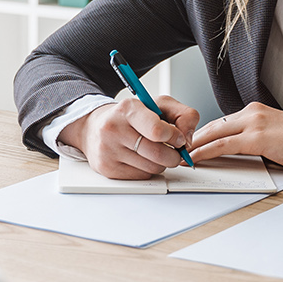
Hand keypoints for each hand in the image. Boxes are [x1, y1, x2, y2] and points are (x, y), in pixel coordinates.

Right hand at [58, 94, 199, 179]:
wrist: (94, 127)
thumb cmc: (130, 117)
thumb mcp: (158, 105)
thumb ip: (183, 115)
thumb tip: (188, 138)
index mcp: (128, 109)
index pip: (157, 130)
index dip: (175, 137)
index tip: (179, 138)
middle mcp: (113, 128)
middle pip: (158, 154)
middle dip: (173, 155)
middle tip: (173, 149)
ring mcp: (108, 150)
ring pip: (153, 167)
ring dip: (161, 163)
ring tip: (153, 151)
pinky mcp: (107, 168)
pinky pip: (142, 176)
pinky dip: (147, 169)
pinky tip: (140, 158)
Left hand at [188, 102, 282, 170]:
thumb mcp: (275, 134)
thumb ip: (256, 137)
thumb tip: (237, 150)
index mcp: (255, 111)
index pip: (221, 122)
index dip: (203, 134)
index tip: (190, 144)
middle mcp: (251, 113)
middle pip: (212, 126)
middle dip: (192, 138)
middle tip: (175, 149)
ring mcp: (253, 124)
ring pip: (214, 134)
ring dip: (194, 146)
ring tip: (179, 156)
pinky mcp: (257, 138)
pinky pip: (223, 145)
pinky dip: (205, 152)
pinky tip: (195, 159)